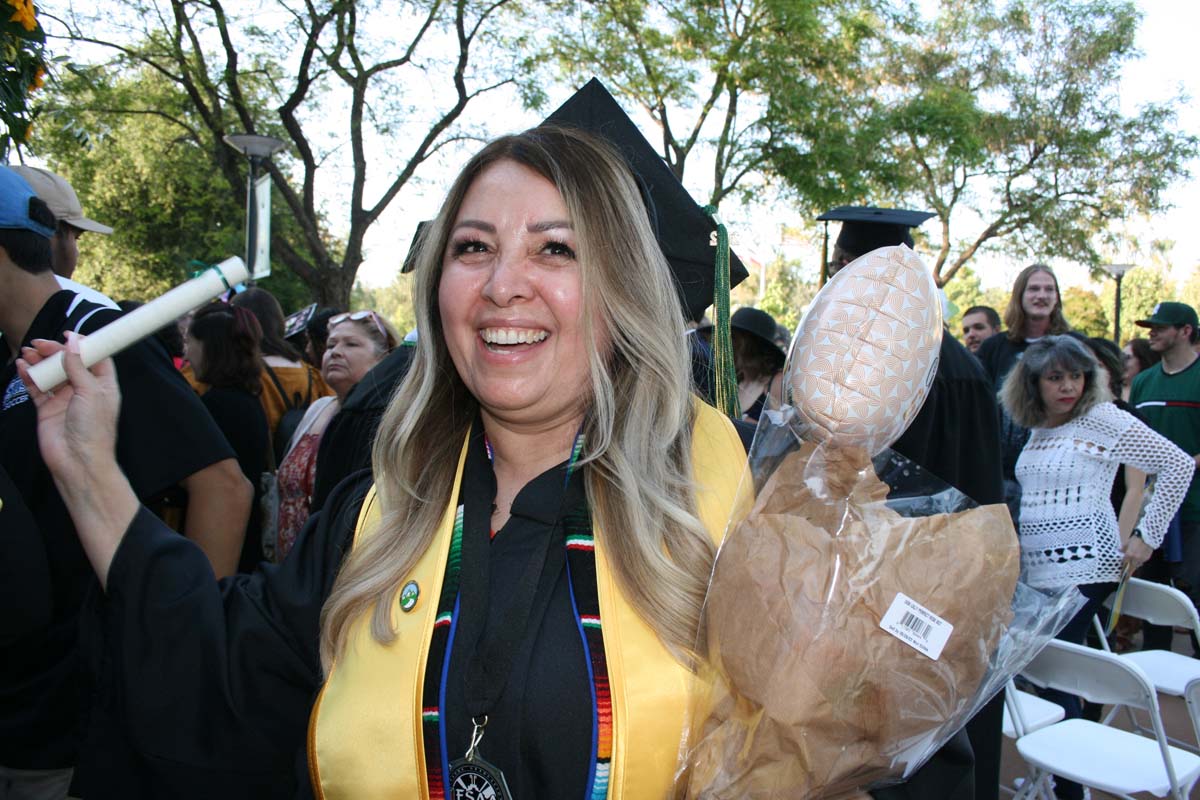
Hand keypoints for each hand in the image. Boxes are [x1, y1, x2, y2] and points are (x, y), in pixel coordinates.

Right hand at [15, 333, 121, 488]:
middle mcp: (84, 390)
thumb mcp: (90, 392)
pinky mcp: (47, 409)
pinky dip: (29, 377)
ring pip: (51, 373)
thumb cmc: (93, 430)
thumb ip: (79, 367)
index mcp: (103, 385)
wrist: (77, 461)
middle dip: (55, 351)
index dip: (83, 344)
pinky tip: (22, 367)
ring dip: (40, 362)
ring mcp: (65, 399)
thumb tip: (74, 342)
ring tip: (28, 352)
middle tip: (40, 344)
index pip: (95, 358)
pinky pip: (37, 388)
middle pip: (69, 363)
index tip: (68, 334)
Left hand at [1121, 534, 1153, 570]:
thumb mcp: (1126, 543)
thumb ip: (1122, 549)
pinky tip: (1138, 558)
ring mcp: (1141, 559)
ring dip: (1134, 566)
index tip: (1122, 571)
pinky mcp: (1147, 559)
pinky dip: (1139, 562)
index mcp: (1128, 555)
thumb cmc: (1135, 539)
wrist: (1147, 538)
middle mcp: (1135, 559)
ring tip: (1132, 563)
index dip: (1123, 567)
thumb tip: (1118, 552)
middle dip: (1128, 571)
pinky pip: (1141, 562)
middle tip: (1127, 574)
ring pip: (1137, 566)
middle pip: (1131, 568)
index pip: (1124, 564)